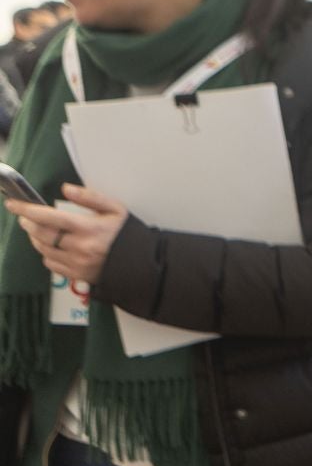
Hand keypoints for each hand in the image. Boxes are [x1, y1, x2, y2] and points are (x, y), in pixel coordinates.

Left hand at [6, 185, 127, 285]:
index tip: (13, 204)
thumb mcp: (116, 209)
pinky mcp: (77, 276)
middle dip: (28, 222)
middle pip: (41, 233)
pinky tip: (53, 247)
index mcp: (89, 228)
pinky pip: (51, 264)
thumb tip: (66, 189)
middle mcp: (80, 247)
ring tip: (38, 230)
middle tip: (26, 216)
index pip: (49, 217)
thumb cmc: (129, 235)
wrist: (143, 264)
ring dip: (35, 237)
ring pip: (43, 249)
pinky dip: (46, 253)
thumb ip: (91, 197)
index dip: (27, 209)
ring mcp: (77, 263)